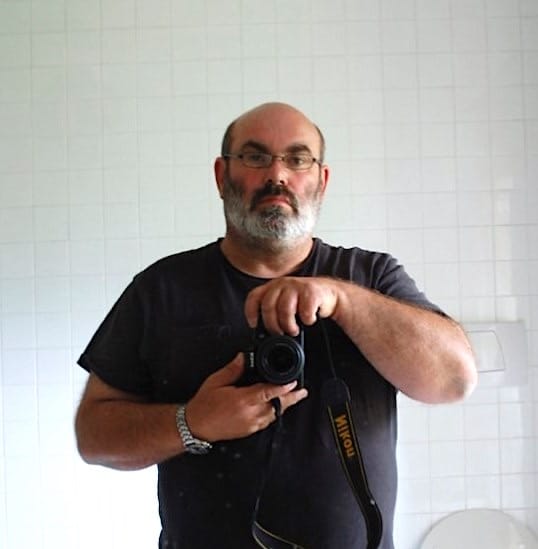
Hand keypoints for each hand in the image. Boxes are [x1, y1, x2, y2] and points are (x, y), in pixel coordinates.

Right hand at [185, 353, 308, 441]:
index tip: (294, 382)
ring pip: (274, 414)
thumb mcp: (216, 381)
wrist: (195, 426)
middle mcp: (250, 414)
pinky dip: (274, 412)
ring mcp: (251, 424)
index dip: (283, 387)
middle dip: (291, 398)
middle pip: (277, 405)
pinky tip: (277, 406)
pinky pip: (267, 421)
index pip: (269, 392)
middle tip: (302, 391)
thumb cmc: (204, 405)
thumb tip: (243, 357)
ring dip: (285, 405)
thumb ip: (233, 369)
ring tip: (294, 396)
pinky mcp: (249, 431)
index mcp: (243, 400)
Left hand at [244, 276, 338, 335]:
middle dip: (273, 325)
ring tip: (294, 330)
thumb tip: (259, 331)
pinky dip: (307, 320)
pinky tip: (309, 320)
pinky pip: (305, 311)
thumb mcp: (284, 302)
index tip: (254, 324)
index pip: (254, 297)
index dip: (250, 312)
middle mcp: (282, 284)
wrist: (329, 293)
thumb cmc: (303, 301)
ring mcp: (296, 286)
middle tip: (280, 333)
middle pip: (268, 307)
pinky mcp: (311, 291)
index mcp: (272, 287)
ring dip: (289, 325)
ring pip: (285, 310)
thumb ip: (272, 311)